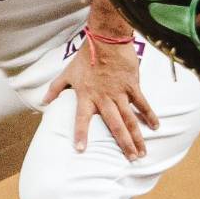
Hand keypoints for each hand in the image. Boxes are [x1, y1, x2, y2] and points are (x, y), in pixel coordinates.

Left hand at [43, 35, 157, 159]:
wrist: (106, 39)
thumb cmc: (86, 56)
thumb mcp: (67, 72)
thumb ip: (56, 88)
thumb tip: (43, 101)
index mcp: (86, 96)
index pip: (81, 119)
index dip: (81, 134)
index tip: (80, 150)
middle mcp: (104, 98)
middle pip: (114, 125)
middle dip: (123, 144)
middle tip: (130, 160)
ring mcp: (120, 93)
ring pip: (130, 119)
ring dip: (137, 136)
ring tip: (142, 152)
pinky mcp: (132, 85)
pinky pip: (142, 103)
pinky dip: (149, 115)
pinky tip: (156, 127)